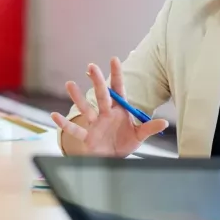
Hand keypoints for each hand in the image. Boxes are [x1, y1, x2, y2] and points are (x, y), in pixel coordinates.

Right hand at [51, 57, 168, 156]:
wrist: (113, 160)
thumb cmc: (125, 143)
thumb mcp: (139, 136)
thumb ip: (149, 128)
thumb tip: (164, 122)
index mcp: (119, 110)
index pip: (118, 89)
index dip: (116, 75)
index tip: (114, 59)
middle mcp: (105, 113)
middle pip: (101, 95)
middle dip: (97, 81)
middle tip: (91, 66)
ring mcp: (95, 124)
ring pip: (86, 109)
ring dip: (77, 98)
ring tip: (69, 84)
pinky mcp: (87, 138)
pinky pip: (75, 131)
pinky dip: (64, 124)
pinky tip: (54, 115)